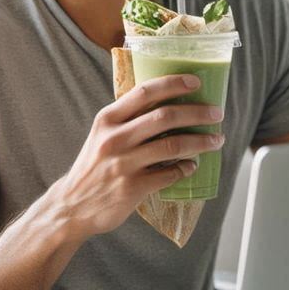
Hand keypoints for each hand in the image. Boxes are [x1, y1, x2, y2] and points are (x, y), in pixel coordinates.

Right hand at [54, 75, 224, 237]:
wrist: (71, 207)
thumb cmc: (94, 166)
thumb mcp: (103, 135)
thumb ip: (128, 119)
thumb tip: (169, 103)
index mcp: (107, 119)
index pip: (144, 92)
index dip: (173, 84)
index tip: (196, 82)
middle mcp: (114, 139)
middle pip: (165, 117)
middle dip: (197, 113)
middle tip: (217, 113)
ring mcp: (123, 164)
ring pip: (173, 146)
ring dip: (201, 142)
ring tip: (216, 140)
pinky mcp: (132, 188)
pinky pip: (169, 174)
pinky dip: (186, 168)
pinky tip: (193, 166)